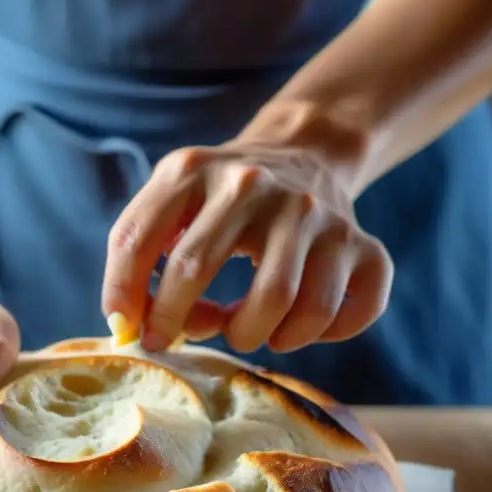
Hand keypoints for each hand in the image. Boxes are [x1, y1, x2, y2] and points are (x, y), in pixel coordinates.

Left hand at [101, 132, 392, 354]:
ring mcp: (315, 214)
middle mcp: (255, 184)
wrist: (304, 153)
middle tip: (185, 338)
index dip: (126, 296)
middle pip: (200, 268)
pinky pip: (352, 311)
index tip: (132, 332)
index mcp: (192, 170)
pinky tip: (300, 327)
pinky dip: (325, 335)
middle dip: (180, 321)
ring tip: (247, 330)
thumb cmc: (220, 199)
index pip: (137, 238)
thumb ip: (142, 255)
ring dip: (255, 335)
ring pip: (283, 302)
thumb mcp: (172, 201)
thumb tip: (137, 326)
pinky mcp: (364, 244)